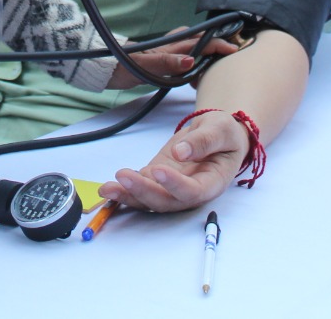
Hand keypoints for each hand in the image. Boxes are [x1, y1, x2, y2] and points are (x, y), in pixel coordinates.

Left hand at [97, 109, 248, 211]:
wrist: (216, 135)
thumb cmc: (224, 133)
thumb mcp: (220, 129)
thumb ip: (204, 141)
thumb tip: (181, 152)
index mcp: (212, 183)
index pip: (193, 192)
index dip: (175, 186)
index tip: (159, 170)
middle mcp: (190, 192)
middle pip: (166, 201)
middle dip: (143, 192)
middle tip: (123, 177)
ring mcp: (171, 188)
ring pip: (149, 200)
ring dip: (127, 196)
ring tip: (106, 189)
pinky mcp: (156, 180)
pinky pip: (140, 188)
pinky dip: (124, 190)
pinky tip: (108, 187)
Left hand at [106, 31, 239, 89]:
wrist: (101, 68)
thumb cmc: (120, 67)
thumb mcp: (143, 67)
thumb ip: (166, 63)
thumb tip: (191, 59)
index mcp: (168, 48)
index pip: (198, 43)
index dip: (216, 45)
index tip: (233, 49)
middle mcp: (168, 48)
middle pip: (196, 39)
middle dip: (214, 41)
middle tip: (230, 49)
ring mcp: (162, 54)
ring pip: (189, 45)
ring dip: (204, 47)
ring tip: (217, 56)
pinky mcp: (157, 61)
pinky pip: (181, 55)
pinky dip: (192, 56)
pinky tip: (193, 65)